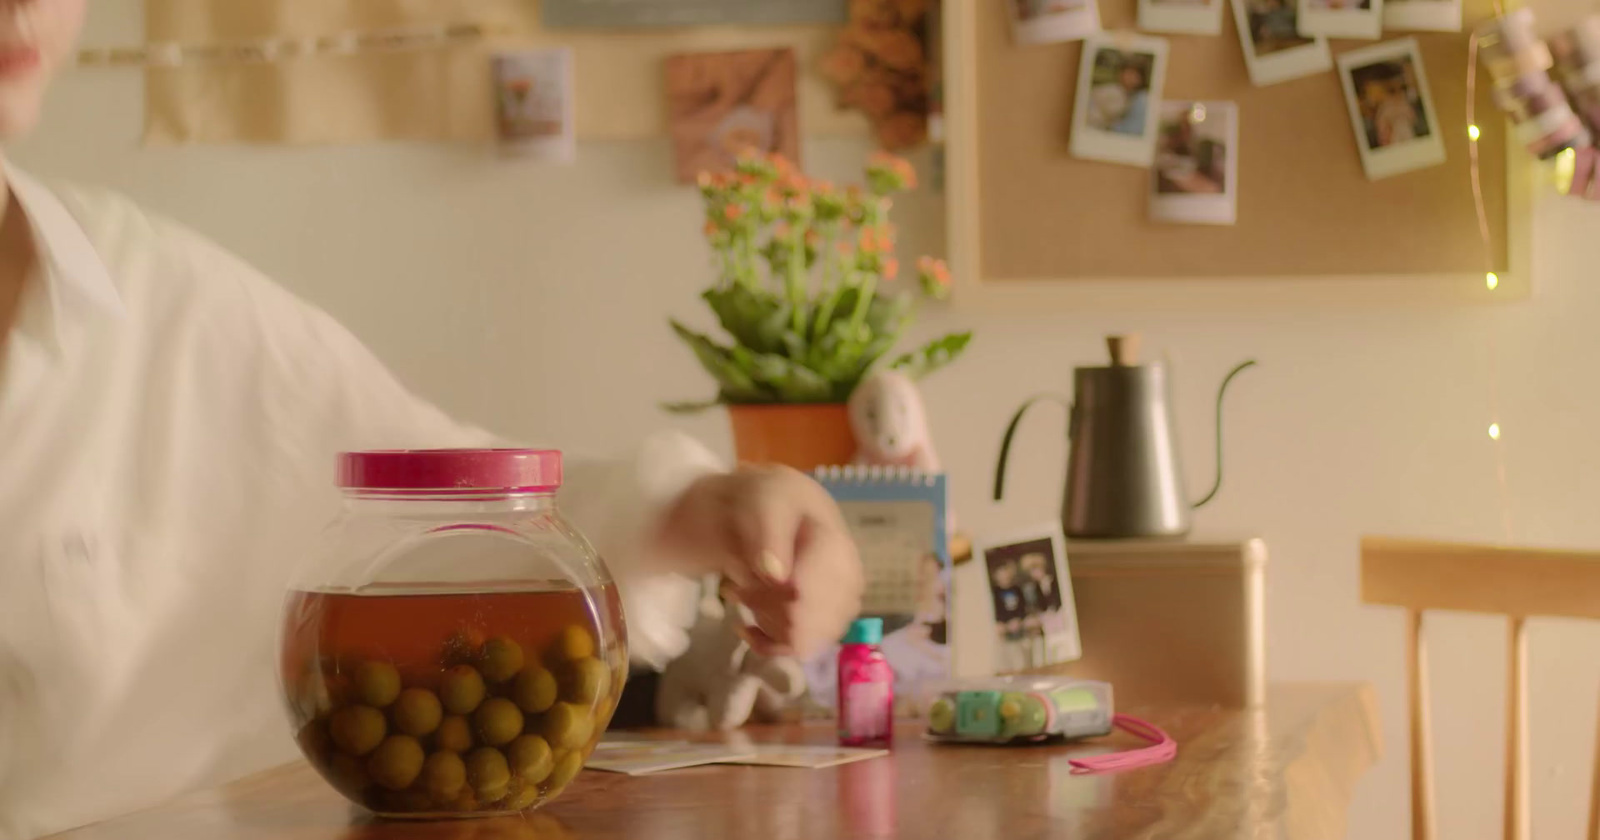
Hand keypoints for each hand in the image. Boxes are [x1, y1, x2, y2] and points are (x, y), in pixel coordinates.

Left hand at [655, 464, 862, 658]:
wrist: (780, 509)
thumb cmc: (773, 501)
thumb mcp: (766, 502)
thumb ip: (771, 535)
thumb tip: (776, 577)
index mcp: (837, 551)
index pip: (804, 598)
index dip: (765, 600)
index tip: (736, 586)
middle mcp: (848, 584)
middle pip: (800, 624)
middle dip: (761, 610)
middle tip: (735, 588)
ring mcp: (840, 608)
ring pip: (799, 640)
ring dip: (764, 622)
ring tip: (742, 593)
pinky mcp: (827, 623)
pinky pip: (800, 650)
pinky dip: (768, 644)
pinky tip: (747, 626)